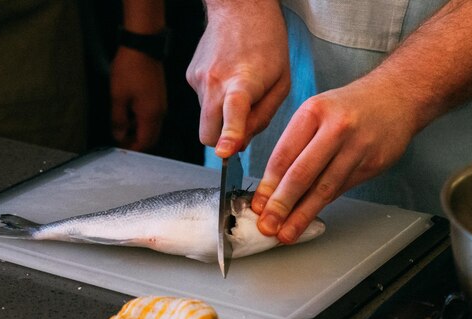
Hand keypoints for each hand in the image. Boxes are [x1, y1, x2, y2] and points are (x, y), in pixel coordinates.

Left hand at [110, 47, 166, 150]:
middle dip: (136, 143)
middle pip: (151, 138)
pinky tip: (129, 115)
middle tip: (120, 140)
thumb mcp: (118, 97)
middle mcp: (159, 113)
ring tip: (122, 128)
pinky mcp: (159, 97)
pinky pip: (153, 117)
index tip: (119, 148)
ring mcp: (161, 105)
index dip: (132, 148)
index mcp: (150, 115)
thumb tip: (119, 135)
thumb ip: (119, 120)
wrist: (143, 47)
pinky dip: (142, 122)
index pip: (144, 142)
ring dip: (138, 132)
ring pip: (152, 128)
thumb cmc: (129, 69)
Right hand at [186, 0, 289, 156]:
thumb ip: (262, 118)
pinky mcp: (190, 77)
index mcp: (243, 82)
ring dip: (220, 116)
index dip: (229, 135)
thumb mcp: (281, 84)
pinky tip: (227, 79)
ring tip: (238, 91)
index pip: (233, 113)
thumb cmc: (267, 44)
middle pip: (208, 134)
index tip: (225, 151)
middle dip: (221, 140)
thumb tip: (241, 144)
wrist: (239, 8)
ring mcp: (198, 81)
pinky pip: (202, 103)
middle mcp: (215, 82)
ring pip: (205, 119)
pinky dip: (215, 101)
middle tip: (240, 126)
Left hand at [251, 77, 418, 243]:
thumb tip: (272, 186)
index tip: (258, 206)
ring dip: (302, 215)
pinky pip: (341, 189)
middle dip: (281, 205)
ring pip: (324, 188)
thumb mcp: (315, 112)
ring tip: (286, 233)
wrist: (396, 96)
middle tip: (267, 225)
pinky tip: (309, 217)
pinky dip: (322, 206)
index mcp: (313, 112)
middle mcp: (336, 128)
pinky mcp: (373, 163)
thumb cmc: (348, 107)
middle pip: (302, 174)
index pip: (283, 155)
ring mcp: (357, 147)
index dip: (268, 185)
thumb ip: (295, 145)